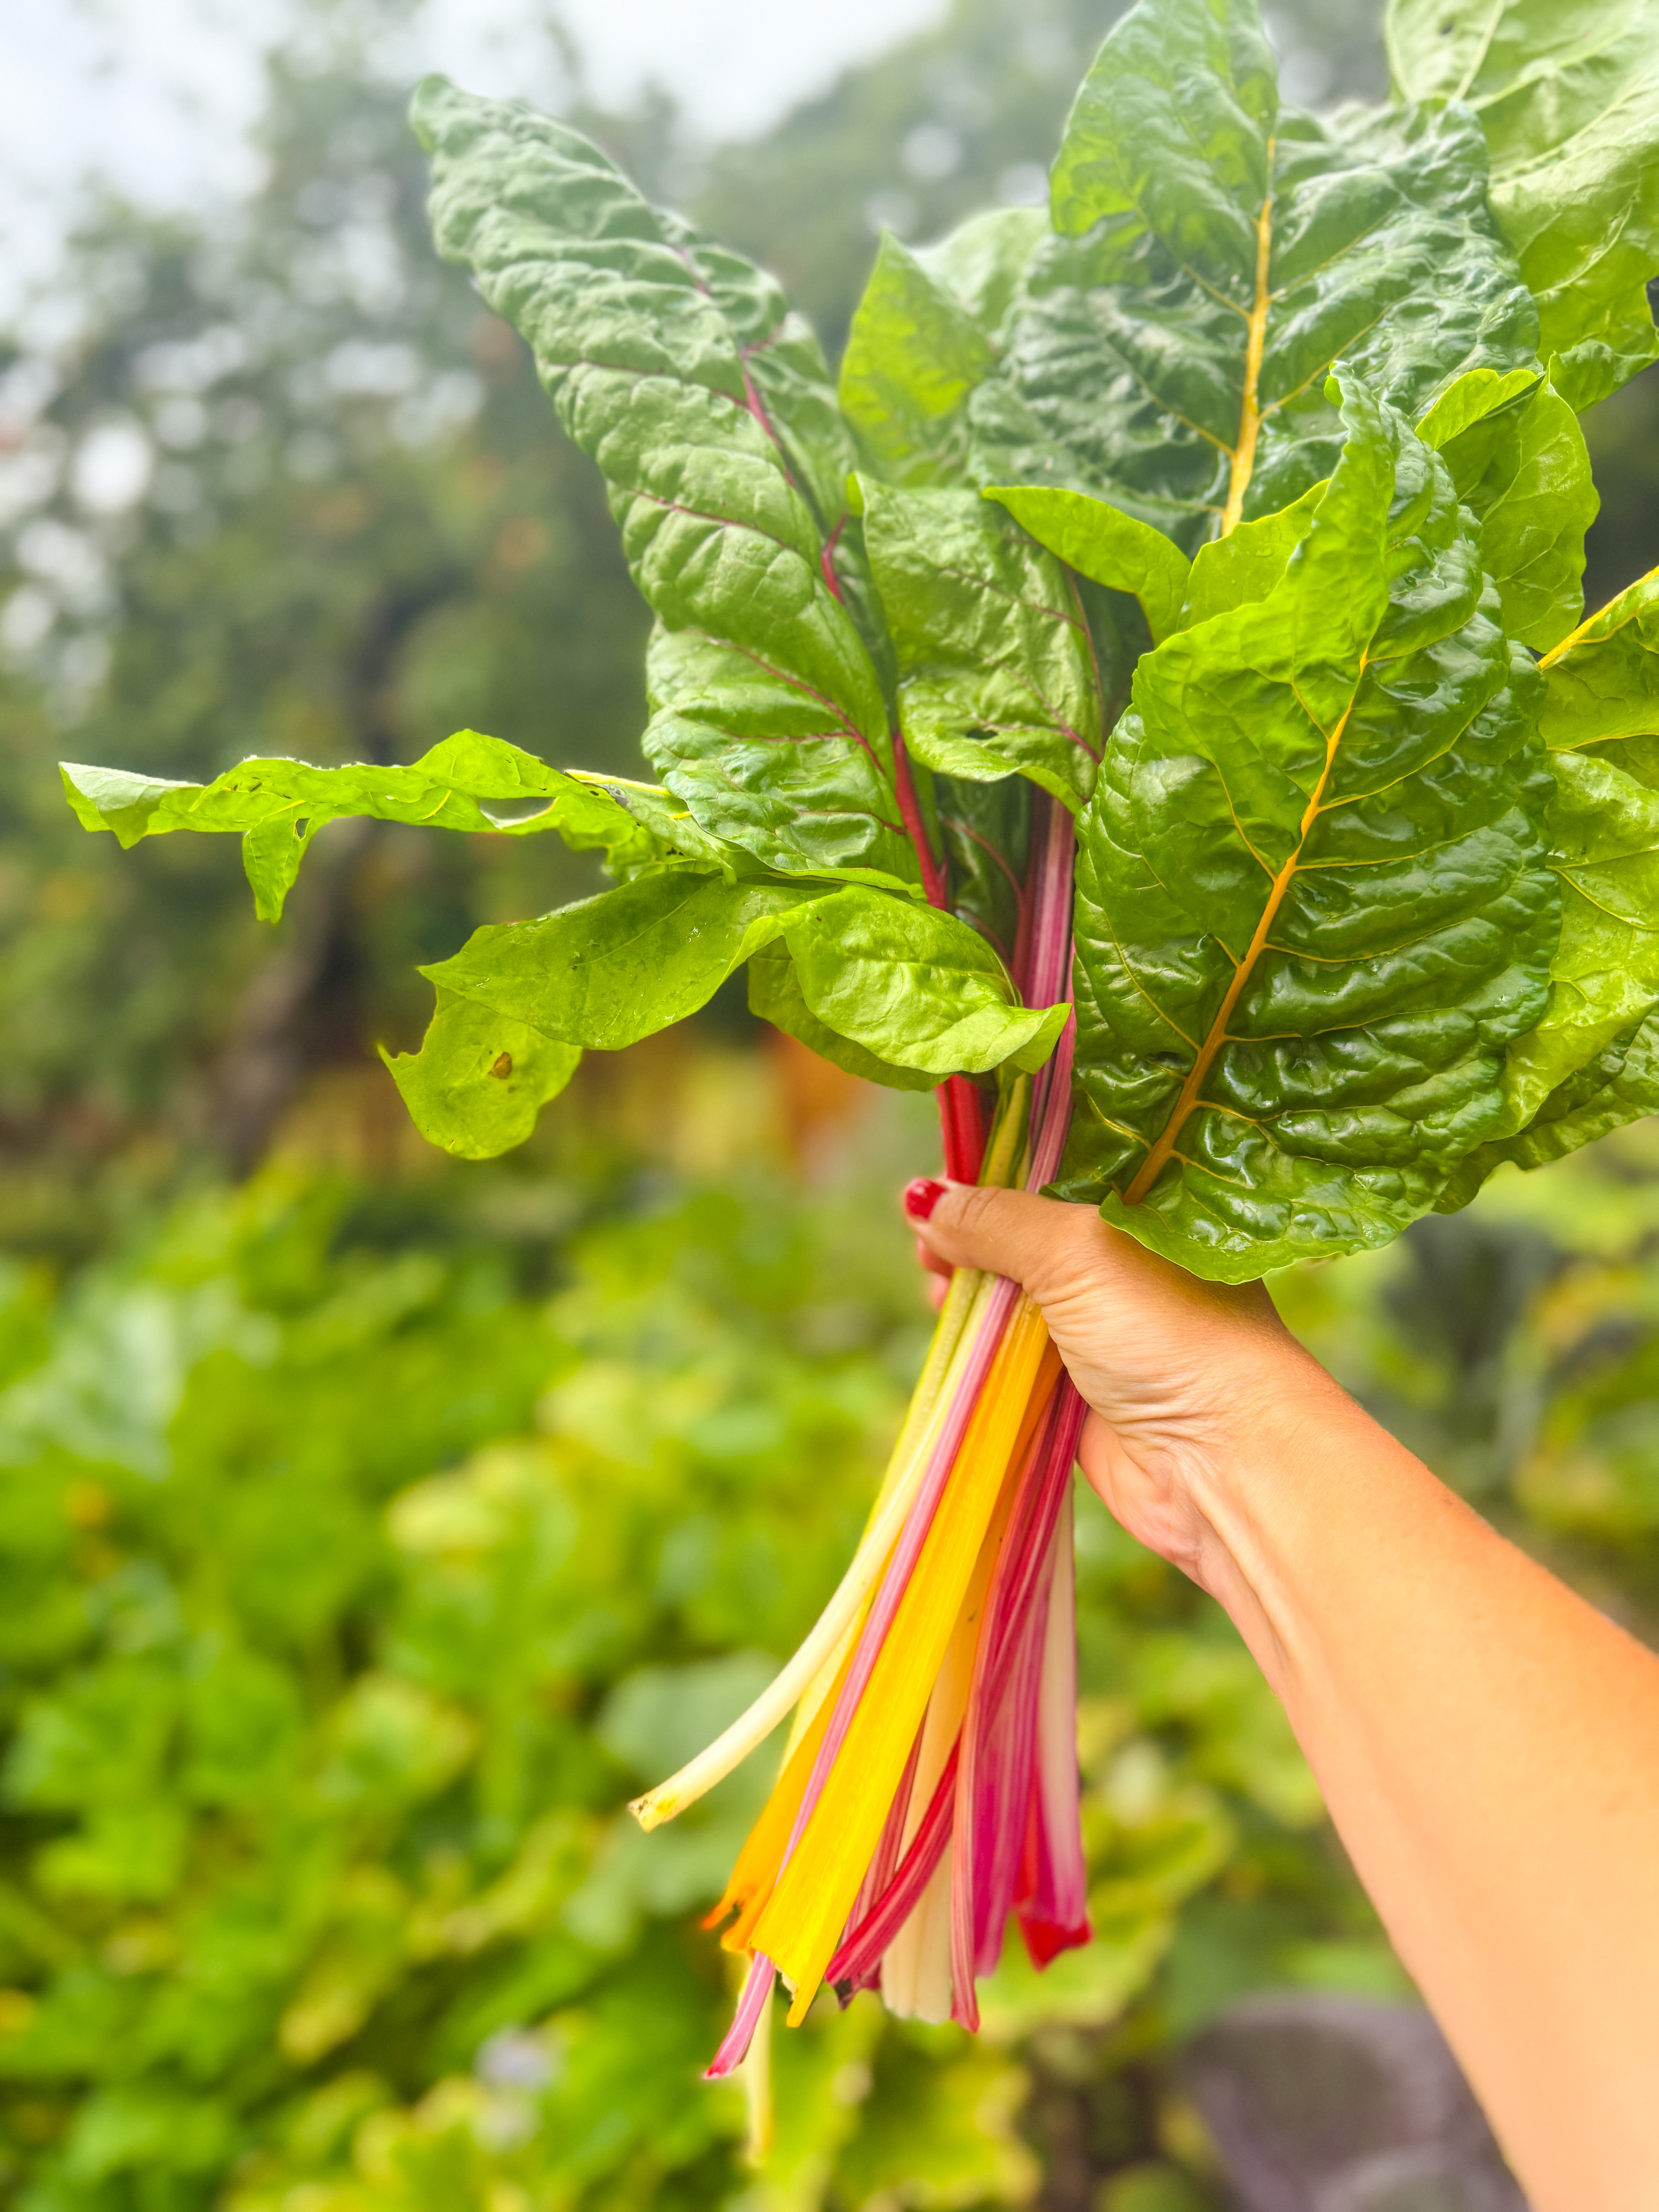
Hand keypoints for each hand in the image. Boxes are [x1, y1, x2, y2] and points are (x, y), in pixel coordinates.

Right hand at [903, 1178, 1338, 1593]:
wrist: (1224, 1461)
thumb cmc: (1172, 1335)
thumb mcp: (1077, 1252)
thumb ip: (997, 1220)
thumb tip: (924, 1197)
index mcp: (1145, 1208)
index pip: (1062, 1166)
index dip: (1000, 1166)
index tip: (944, 1169)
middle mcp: (1125, 1261)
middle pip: (1028, 1232)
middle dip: (973, 1231)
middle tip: (927, 1236)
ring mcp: (1103, 1325)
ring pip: (1015, 1294)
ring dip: (970, 1289)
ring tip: (936, 1284)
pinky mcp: (1080, 1387)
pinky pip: (1013, 1355)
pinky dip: (979, 1344)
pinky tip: (951, 1328)